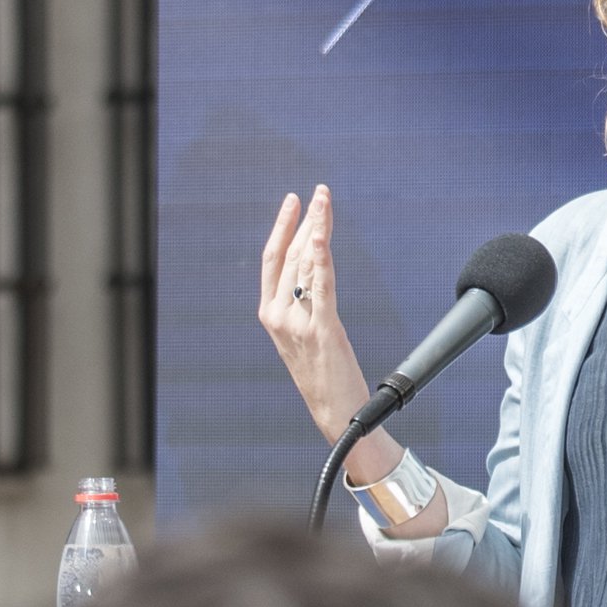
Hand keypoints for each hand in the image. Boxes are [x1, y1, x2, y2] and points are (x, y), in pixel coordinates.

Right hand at [255, 187, 378, 456]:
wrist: (336, 414)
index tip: (296, 201)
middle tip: (320, 192)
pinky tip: (321, 236)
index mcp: (270, 314)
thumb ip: (302, 304)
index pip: (273, 259)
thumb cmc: (324, 375)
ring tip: (326, 201)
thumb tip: (314, 270)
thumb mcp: (304, 335)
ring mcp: (297, 323)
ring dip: (318, 227)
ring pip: (306, 264)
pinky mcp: (322, 329)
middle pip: (291, 254)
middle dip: (307, 219)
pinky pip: (321, 287)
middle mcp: (278, 315)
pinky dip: (320, 258)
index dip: (283, 226)